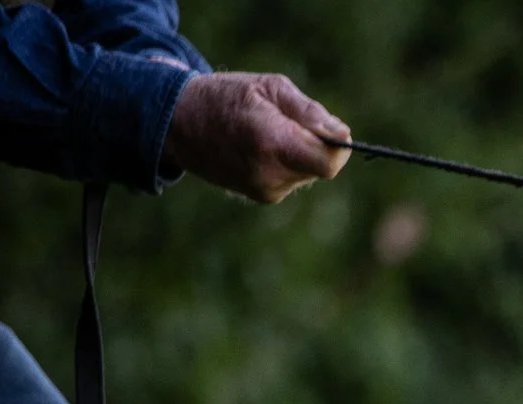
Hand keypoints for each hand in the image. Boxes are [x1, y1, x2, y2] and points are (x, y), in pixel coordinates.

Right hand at [163, 72, 350, 203]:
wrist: (179, 123)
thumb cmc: (226, 97)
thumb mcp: (269, 87)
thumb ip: (309, 112)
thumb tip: (342, 134)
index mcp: (270, 142)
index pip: (328, 163)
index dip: (338, 147)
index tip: (333, 130)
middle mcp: (268, 173)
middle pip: (321, 167)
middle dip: (318, 144)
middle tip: (289, 121)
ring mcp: (265, 190)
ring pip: (308, 173)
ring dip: (301, 153)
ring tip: (268, 131)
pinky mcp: (263, 197)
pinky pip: (293, 178)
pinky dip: (288, 162)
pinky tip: (262, 147)